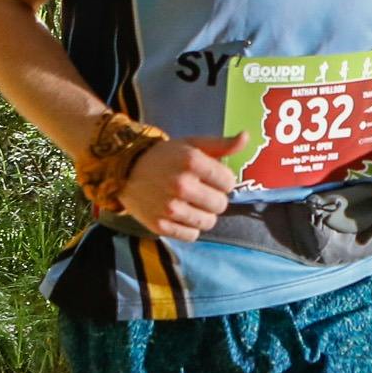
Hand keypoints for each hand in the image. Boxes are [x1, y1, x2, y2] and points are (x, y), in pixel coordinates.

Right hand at [120, 134, 241, 238]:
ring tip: (191, 204)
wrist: (125, 170)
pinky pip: (191, 235)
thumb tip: (246, 137)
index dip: (222, 181)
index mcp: (192, 161)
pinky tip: (181, 215)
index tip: (210, 178)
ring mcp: (170, 207)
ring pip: (208, 222)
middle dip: (214, 199)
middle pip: (220, 205)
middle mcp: (182, 185)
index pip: (229, 182)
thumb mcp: (191, 144)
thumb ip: (221, 144)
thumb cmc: (164, 156)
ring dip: (203, 215)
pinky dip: (189, 228)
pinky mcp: (160, 225)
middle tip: (200, 192)